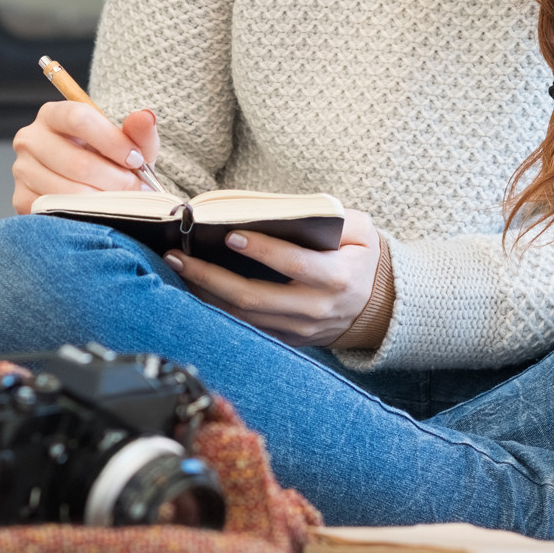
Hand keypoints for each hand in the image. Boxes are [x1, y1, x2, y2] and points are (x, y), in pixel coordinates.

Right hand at [12, 103, 159, 215]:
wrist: (91, 181)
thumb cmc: (108, 156)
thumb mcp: (128, 142)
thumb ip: (139, 130)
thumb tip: (145, 118)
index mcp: (54, 114)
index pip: (79, 119)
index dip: (112, 141)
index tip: (136, 159)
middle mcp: (31, 139)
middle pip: (77, 162)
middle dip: (115, 179)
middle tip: (138, 189)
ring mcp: (22, 170)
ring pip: (69, 191)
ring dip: (105, 200)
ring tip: (125, 201)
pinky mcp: (22, 199)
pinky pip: (58, 211)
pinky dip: (86, 215)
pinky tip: (102, 212)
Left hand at [163, 208, 380, 346]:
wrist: (374, 306)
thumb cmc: (361, 259)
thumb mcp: (363, 232)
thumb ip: (336, 218)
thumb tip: (291, 211)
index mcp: (336, 277)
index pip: (294, 264)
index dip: (263, 250)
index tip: (231, 234)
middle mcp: (314, 308)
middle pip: (255, 297)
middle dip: (212, 276)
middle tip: (180, 255)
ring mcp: (298, 329)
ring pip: (243, 316)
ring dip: (205, 293)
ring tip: (178, 267)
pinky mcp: (286, 340)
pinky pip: (246, 327)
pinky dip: (216, 309)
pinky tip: (194, 288)